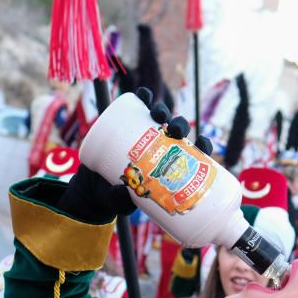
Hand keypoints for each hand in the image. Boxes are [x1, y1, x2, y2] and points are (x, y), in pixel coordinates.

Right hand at [57, 89, 211, 222]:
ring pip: (160, 116)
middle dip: (181, 126)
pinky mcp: (126, 123)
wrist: (94, 187)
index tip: (203, 145)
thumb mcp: (120, 202)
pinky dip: (143, 97)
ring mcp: (144, 132)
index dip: (203, 146)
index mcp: (171, 164)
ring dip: (163, 111)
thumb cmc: (116, 196)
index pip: (195, 152)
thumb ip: (121, 201)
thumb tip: (123, 194)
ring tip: (158, 114)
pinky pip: (137, 105)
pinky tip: (144, 95)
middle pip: (178, 131)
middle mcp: (161, 145)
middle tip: (176, 132)